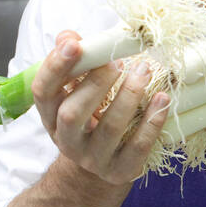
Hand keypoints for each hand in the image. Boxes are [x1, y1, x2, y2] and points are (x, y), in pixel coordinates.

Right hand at [31, 31, 169, 184]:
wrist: (103, 162)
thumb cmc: (91, 115)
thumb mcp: (76, 90)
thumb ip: (74, 62)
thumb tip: (69, 36)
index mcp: (50, 115)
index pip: (43, 91)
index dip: (55, 67)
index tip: (74, 44)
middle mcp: (66, 140)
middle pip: (72, 114)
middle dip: (95, 84)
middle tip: (117, 62)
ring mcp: (93, 159)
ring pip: (109, 129)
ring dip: (128, 96)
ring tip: (144, 70)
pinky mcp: (120, 170)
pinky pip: (137, 147)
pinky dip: (152, 122)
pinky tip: (162, 99)